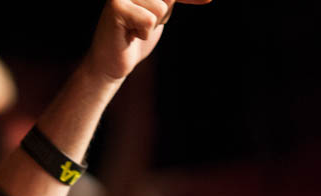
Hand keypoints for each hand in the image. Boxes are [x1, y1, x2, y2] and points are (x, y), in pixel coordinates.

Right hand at [85, 0, 211, 81]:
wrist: (112, 63)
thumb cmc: (136, 38)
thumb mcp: (160, 13)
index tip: (208, 0)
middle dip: (163, 14)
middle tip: (140, 25)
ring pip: (161, 7)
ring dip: (152, 25)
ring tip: (134, 29)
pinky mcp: (116, 7)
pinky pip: (148, 20)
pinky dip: (144, 33)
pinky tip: (129, 35)